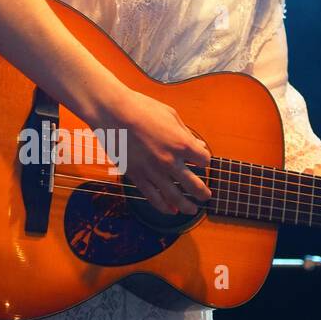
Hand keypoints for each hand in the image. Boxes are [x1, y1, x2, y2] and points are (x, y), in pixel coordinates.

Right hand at [110, 88, 211, 215]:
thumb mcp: (171, 115)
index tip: (202, 160)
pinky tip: (171, 211)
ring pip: (175, 197)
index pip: (204, 160)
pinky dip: (164, 207)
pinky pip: (153, 197)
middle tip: (207, 196)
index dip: (205, 160)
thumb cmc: (142, 108)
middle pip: (194, 185)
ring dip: (186, 206)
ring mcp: (153, 171)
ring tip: (192, 210)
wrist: (113, 113)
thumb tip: (198, 146)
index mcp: (181, 143)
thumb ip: (186, 134)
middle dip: (203, 193)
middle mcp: (170, 161)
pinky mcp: (137, 176)